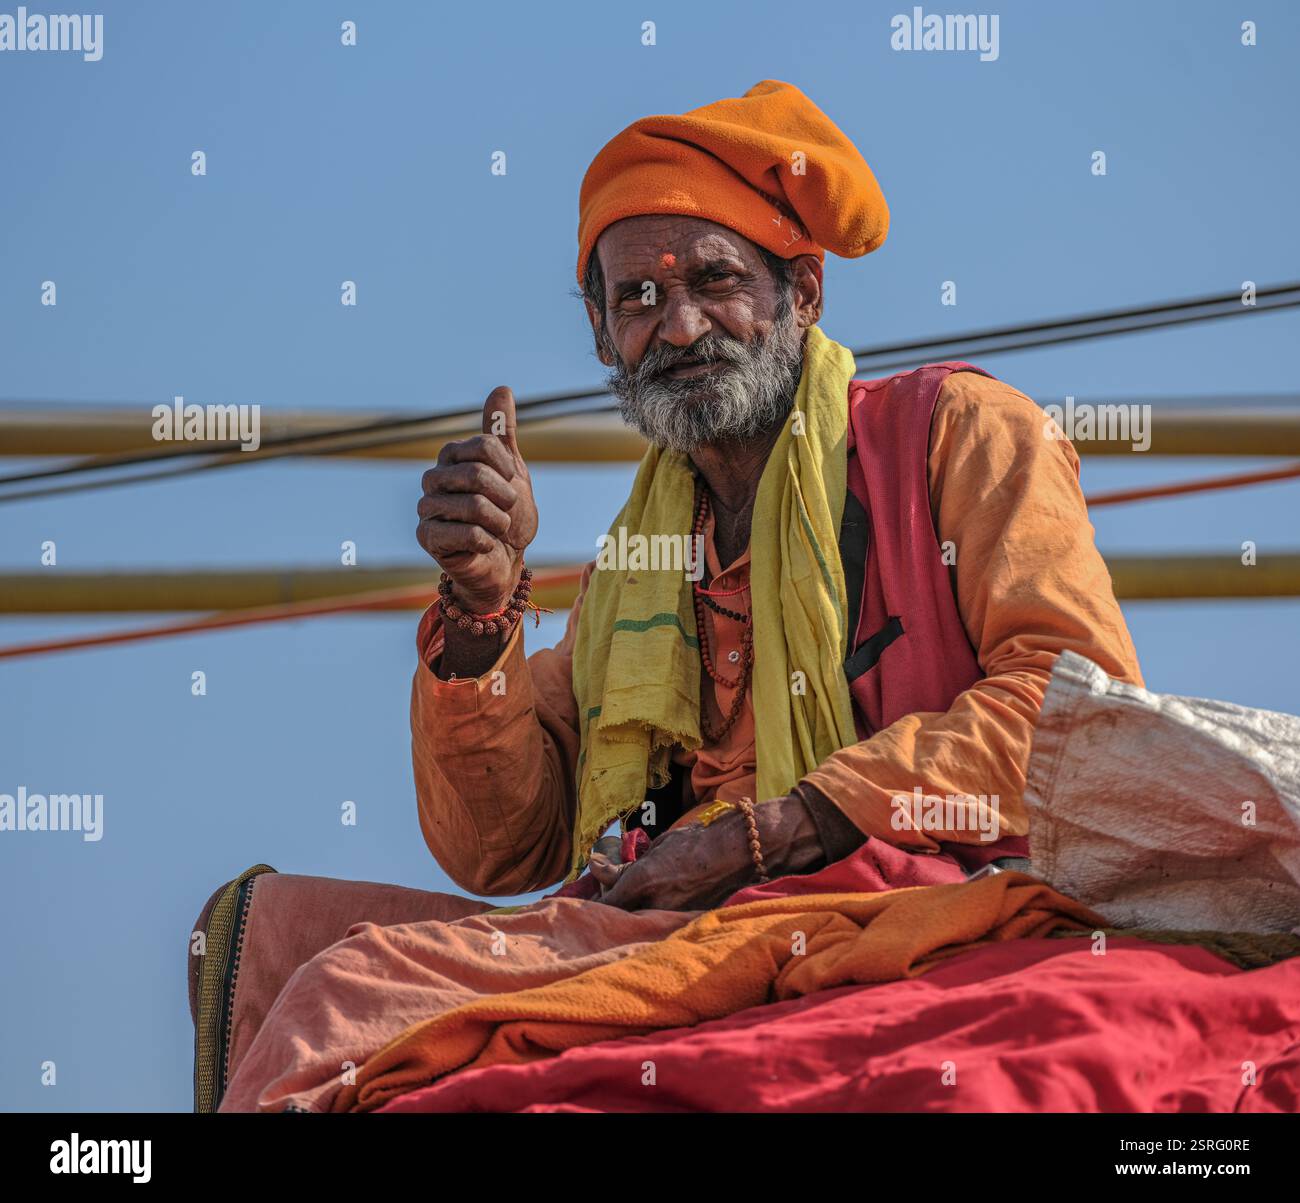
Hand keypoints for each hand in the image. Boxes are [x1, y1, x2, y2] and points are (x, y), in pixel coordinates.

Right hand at [416, 386, 538, 613]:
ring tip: (498, 529)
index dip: (507, 467)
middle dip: (505, 497)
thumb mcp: (511, 470)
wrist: (505, 560)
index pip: (483, 445)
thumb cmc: (507, 514)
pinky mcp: (427, 537)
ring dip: (499, 521)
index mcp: (451, 457)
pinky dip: (488, 541)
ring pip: (473, 506)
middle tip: (508, 510)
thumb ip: (502, 432)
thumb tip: (502, 388)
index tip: (512, 482)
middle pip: (476, 474)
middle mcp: (433, 478)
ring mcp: (427, 508)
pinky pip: (467, 534)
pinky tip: (486, 545)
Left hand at [592, 794, 824, 911]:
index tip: (587, 898)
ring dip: (629, 918)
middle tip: (606, 900)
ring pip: (636, 926)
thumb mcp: (656, 848)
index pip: (605, 903)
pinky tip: (651, 914)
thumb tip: (594, 865)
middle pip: (617, 919)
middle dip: (609, 911)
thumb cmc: (696, 844)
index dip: (591, 904)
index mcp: (643, 880)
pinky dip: (649, 922)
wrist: (739, 853)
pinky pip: (656, 928)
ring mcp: (670, 918)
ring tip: (630, 906)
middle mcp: (655, 903)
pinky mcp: (684, 925)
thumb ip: (625, 863)